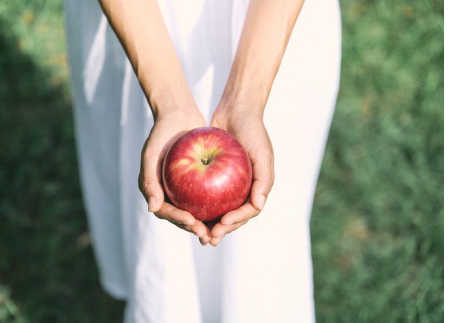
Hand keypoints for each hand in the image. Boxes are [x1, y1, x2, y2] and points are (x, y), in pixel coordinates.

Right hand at [138, 109, 212, 244]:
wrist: (177, 116)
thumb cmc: (160, 134)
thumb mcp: (151, 155)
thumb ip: (149, 181)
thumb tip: (152, 208)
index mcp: (155, 192)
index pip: (165, 212)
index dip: (179, 220)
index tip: (192, 221)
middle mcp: (169, 194)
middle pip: (182, 217)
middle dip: (195, 228)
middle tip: (209, 235)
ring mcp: (183, 190)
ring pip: (196, 211)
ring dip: (207, 224)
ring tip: (219, 231)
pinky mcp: (198, 183)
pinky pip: (208, 198)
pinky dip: (216, 206)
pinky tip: (229, 212)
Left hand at [208, 106, 274, 245]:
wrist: (236, 110)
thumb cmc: (253, 131)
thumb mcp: (262, 154)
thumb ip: (264, 180)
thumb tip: (258, 206)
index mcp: (257, 189)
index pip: (247, 212)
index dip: (235, 222)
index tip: (221, 224)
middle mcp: (243, 190)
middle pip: (232, 216)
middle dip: (220, 229)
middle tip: (206, 237)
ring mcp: (229, 184)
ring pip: (217, 209)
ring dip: (208, 222)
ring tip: (195, 230)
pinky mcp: (214, 177)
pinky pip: (205, 193)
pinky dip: (197, 203)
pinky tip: (185, 210)